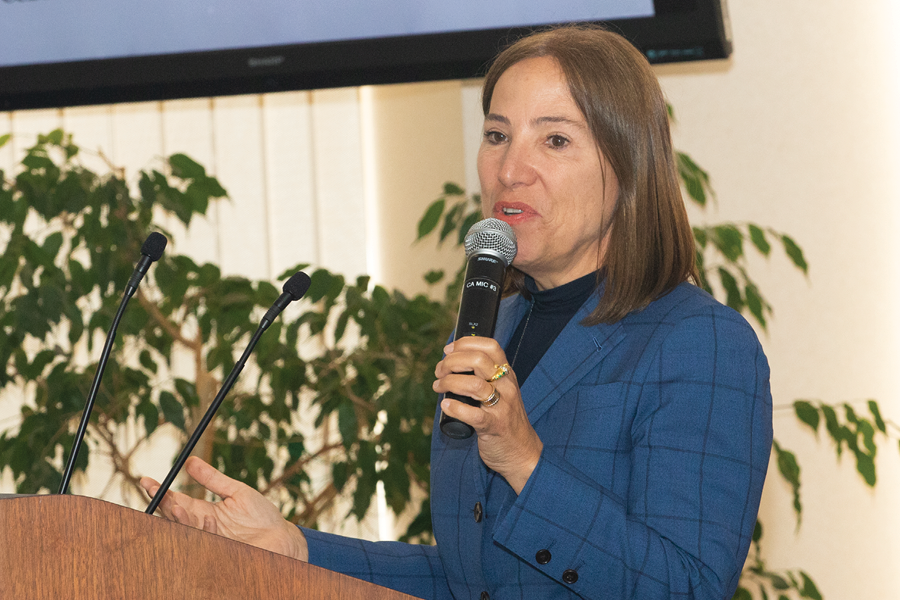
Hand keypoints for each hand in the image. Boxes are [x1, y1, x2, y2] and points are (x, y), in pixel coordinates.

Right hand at [140, 456, 307, 560]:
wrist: (281, 538)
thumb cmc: (261, 516)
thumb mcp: (237, 492)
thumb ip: (213, 479)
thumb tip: (190, 460)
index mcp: (203, 512)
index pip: (175, 501)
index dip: (160, 492)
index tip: (146, 480)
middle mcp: (201, 527)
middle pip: (172, 517)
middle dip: (161, 504)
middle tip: (154, 491)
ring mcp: (208, 541)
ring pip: (183, 531)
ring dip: (177, 518)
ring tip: (175, 505)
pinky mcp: (217, 553)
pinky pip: (202, 543)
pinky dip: (201, 531)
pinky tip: (205, 520)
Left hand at [433, 337, 542, 493]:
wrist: (523, 453)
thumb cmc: (505, 420)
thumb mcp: (501, 392)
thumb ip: (484, 377)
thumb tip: (451, 364)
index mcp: (506, 375)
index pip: (490, 346)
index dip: (465, 343)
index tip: (448, 350)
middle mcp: (506, 387)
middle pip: (479, 360)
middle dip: (452, 362)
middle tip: (440, 371)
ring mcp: (501, 407)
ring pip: (474, 385)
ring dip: (449, 382)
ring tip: (438, 387)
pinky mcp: (494, 427)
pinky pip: (472, 414)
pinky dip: (454, 407)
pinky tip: (446, 405)